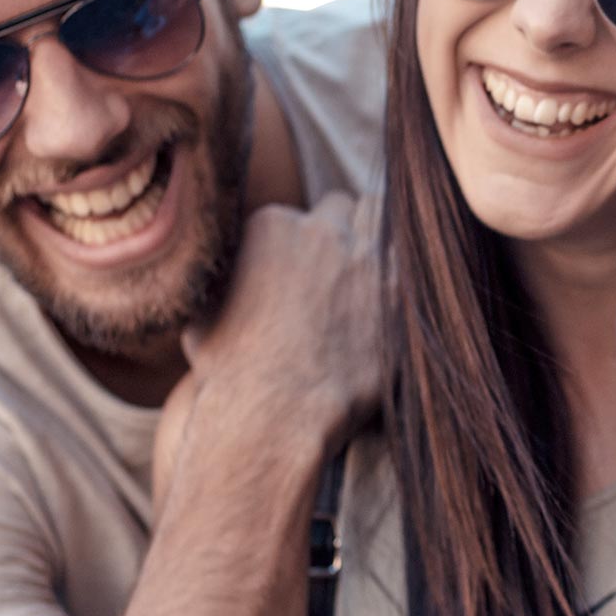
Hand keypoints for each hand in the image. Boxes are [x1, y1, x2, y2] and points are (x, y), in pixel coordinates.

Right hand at [181, 194, 381, 437]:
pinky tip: (392, 294)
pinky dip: (400, 273)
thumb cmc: (230, 369)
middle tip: (340, 263)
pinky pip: (410, 261)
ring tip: (370, 267)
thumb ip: (225, 277)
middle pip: (342, 208)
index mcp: (273, 226)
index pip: (297, 217)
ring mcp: (367, 259)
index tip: (303, 269)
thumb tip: (228, 274)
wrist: (274, 408)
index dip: (301, 244)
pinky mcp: (399, 293)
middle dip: (341, 228)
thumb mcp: (204, 309)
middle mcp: (323, 233)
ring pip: (381, 219)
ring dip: (375, 236)